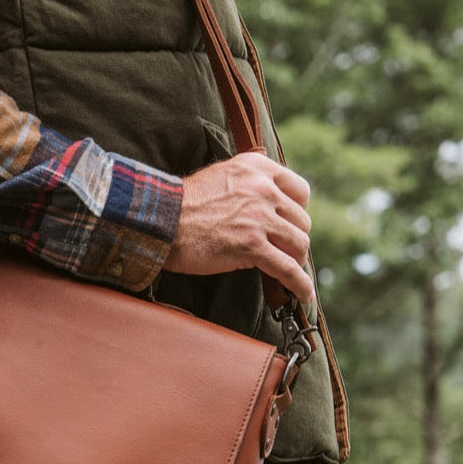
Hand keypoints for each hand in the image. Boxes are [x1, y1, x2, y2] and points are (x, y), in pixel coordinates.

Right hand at [163, 152, 314, 303]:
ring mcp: (259, 218)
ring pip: (299, 244)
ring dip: (294, 260)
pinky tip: (303, 295)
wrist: (160, 220)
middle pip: (302, 221)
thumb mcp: (221, 174)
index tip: (288, 223)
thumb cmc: (184, 203)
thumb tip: (269, 199)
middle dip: (293, 238)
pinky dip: (300, 284)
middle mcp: (263, 189)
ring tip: (286, 270)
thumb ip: (248, 181)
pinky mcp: (252, 246)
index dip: (297, 211)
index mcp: (257, 168)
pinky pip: (288, 269)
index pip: (300, 190)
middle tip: (280, 251)